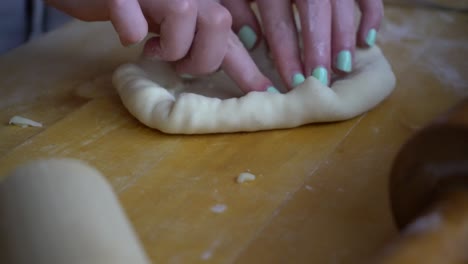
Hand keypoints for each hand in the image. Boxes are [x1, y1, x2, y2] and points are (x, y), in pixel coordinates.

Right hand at [46, 0, 273, 92]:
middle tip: (178, 63)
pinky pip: (131, 15)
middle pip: (219, 22)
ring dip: (171, 45)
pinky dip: (129, 28)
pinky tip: (127, 34)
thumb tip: (229, 64)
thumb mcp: (170, 27)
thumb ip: (198, 42)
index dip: (248, 66)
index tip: (264, 92)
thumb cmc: (132, 8)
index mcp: (198, 1)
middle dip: (202, 57)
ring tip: (153, 48)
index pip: (231, 36)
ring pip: (185, 13)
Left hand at [221, 0, 383, 88]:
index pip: (280, 22)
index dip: (287, 54)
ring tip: (343, 67)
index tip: (294, 82)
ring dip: (343, 36)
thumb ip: (238, 10)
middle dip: (319, 48)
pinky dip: (371, 14)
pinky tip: (367, 40)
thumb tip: (252, 41)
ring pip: (341, 3)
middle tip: (322, 79)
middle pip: (315, 13)